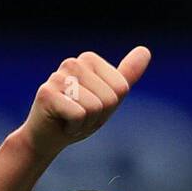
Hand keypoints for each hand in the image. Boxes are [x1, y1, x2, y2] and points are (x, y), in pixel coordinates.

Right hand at [18, 47, 151, 160]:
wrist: (45, 140)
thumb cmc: (77, 119)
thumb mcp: (106, 98)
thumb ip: (126, 76)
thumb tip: (146, 50)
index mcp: (89, 60)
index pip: (120, 89)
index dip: (109, 108)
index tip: (91, 110)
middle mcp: (73, 62)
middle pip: (109, 98)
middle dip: (97, 117)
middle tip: (79, 118)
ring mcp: (58, 76)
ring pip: (95, 107)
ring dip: (85, 124)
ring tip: (70, 120)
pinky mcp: (47, 94)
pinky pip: (79, 116)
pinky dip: (73, 129)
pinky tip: (61, 124)